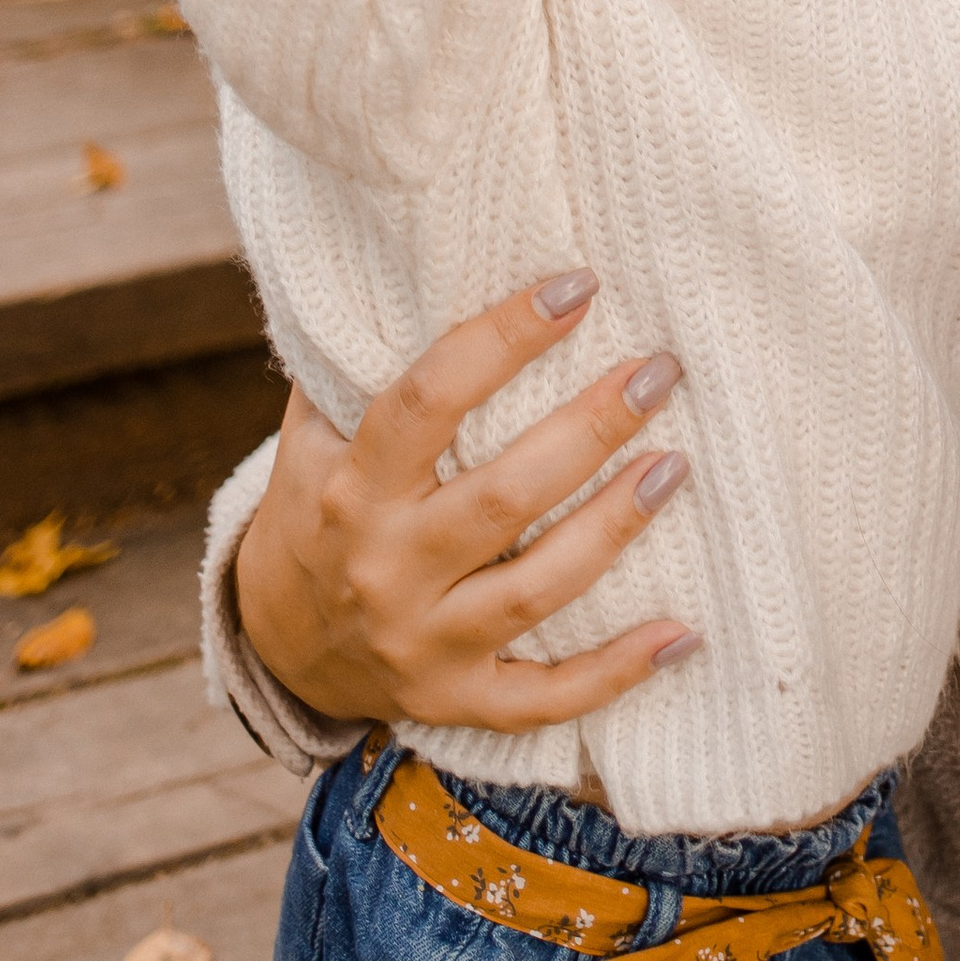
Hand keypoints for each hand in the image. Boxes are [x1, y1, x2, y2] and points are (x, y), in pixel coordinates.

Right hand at [232, 274, 697, 732]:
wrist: (276, 644)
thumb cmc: (320, 506)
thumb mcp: (314, 435)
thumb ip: (363, 362)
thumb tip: (431, 258)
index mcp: (352, 487)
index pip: (428, 401)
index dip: (504, 339)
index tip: (578, 286)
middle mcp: (386, 568)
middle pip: (502, 498)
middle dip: (589, 430)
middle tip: (659, 372)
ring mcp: (422, 644)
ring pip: (533, 592)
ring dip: (613, 529)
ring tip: (677, 465)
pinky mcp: (455, 702)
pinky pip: (543, 698)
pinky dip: (615, 674)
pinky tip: (683, 634)